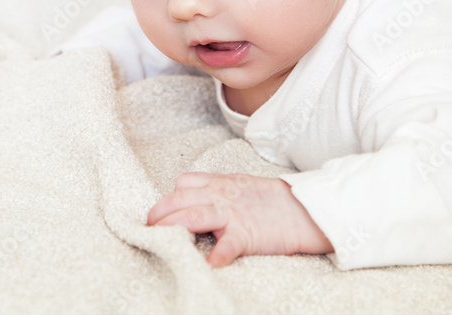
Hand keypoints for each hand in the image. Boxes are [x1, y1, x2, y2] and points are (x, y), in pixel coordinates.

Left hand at [146, 172, 332, 266]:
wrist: (304, 208)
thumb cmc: (270, 202)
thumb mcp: (239, 187)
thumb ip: (216, 192)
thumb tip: (192, 204)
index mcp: (219, 184)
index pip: (184, 184)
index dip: (168, 199)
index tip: (156, 215)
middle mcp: (221, 196)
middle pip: (180, 200)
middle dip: (159, 215)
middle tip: (147, 230)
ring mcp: (233, 214)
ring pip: (195, 216)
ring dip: (174, 228)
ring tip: (161, 241)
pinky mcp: (247, 234)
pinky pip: (227, 244)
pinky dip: (216, 255)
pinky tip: (207, 266)